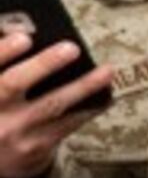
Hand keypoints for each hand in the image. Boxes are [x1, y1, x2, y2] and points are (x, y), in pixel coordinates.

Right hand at [0, 31, 109, 177]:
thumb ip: (2, 66)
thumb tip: (22, 30)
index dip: (3, 53)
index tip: (23, 38)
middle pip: (13, 84)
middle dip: (43, 64)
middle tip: (71, 48)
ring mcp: (13, 133)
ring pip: (51, 105)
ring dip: (83, 86)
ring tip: (106, 70)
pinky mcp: (35, 147)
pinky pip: (67, 124)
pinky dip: (88, 108)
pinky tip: (106, 94)